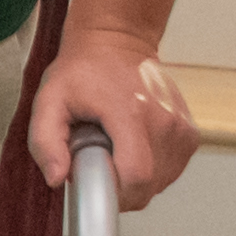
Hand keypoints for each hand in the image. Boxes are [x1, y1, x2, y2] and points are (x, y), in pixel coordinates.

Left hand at [27, 22, 195, 193]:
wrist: (118, 43)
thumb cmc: (82, 71)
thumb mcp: (49, 101)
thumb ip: (45, 142)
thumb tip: (57, 178)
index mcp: (131, 113)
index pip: (136, 177)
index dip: (113, 193)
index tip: (94, 181)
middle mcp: (165, 122)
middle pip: (147, 187)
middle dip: (118, 187)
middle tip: (98, 158)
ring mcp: (182, 129)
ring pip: (159, 183)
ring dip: (133, 178)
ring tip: (115, 147)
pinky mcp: (190, 134)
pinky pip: (169, 172)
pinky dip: (150, 169)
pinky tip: (132, 146)